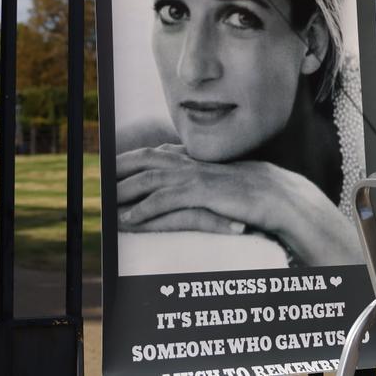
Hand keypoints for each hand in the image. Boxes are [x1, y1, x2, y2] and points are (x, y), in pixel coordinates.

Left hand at [115, 145, 359, 265]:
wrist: (278, 195)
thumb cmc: (250, 192)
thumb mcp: (219, 181)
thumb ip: (199, 180)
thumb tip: (184, 185)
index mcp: (194, 158)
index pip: (152, 154)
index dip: (128, 160)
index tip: (109, 166)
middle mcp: (190, 163)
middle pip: (143, 161)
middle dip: (118, 169)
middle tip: (97, 179)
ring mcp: (195, 176)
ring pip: (148, 181)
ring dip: (123, 192)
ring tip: (105, 205)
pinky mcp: (201, 193)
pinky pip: (165, 201)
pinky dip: (144, 210)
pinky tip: (129, 221)